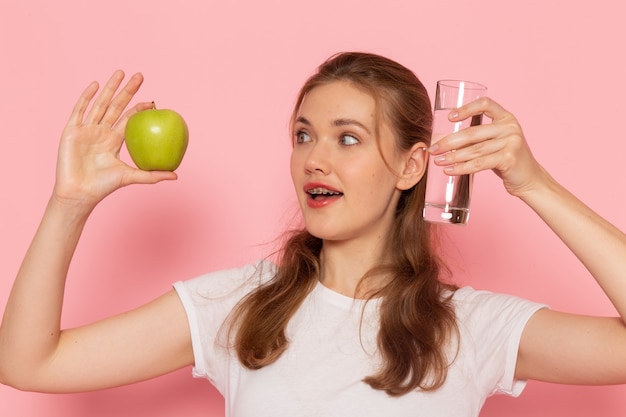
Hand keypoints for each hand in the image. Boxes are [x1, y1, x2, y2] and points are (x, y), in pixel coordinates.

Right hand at [53, 70, 176, 209]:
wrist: (79, 193)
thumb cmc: (103, 187)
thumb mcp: (131, 177)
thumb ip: (152, 175)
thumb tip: (176, 175)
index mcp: (114, 140)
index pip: (128, 119)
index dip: (139, 109)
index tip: (152, 101)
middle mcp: (101, 132)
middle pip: (116, 106)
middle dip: (128, 90)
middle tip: (140, 75)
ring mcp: (86, 129)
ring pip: (100, 104)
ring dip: (110, 88)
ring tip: (120, 72)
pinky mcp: (72, 130)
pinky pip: (80, 110)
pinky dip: (87, 97)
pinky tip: (96, 85)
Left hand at [428, 97, 544, 197]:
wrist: (529, 179)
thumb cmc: (506, 159)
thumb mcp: (492, 143)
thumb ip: (473, 139)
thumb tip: (439, 140)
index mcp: (506, 117)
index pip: (485, 104)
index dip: (466, 108)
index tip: (449, 117)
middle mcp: (510, 127)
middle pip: (472, 132)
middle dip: (448, 142)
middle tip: (432, 149)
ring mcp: (511, 142)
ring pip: (474, 150)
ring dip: (452, 157)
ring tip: (438, 161)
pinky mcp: (509, 158)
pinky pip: (479, 163)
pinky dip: (461, 168)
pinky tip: (449, 171)